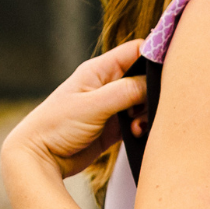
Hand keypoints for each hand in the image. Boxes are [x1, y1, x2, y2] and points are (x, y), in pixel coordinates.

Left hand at [4, 39, 147, 177]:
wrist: (39, 158)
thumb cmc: (56, 126)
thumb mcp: (94, 105)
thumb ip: (126, 91)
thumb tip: (154, 83)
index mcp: (99, 70)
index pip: (136, 50)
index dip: (155, 54)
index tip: (170, 69)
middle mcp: (107, 85)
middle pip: (144, 77)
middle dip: (153, 91)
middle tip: (150, 106)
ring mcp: (111, 106)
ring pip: (144, 101)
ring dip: (147, 113)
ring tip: (137, 126)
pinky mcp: (114, 127)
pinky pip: (138, 121)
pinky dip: (142, 127)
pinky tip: (135, 134)